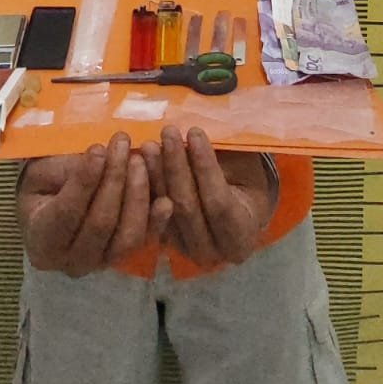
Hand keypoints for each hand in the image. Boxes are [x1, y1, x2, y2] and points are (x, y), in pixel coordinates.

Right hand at [16, 131, 172, 276]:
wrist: (53, 208)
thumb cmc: (46, 186)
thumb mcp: (43, 173)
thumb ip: (66, 171)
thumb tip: (100, 156)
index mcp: (43, 240)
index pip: (66, 212)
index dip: (84, 180)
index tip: (98, 148)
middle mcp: (71, 261)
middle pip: (101, 223)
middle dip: (114, 179)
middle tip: (122, 144)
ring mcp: (101, 263)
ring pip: (127, 236)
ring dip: (137, 194)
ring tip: (140, 160)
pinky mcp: (126, 257)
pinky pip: (145, 241)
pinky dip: (157, 220)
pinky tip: (165, 199)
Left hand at [142, 127, 271, 269]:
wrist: (236, 205)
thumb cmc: (245, 182)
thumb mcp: (245, 169)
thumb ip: (225, 157)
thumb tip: (198, 130)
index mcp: (239, 240)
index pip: (219, 203)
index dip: (206, 166)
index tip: (195, 132)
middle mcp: (211, 253)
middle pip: (187, 207)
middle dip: (176, 166)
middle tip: (168, 132)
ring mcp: (182, 249)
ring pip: (164, 210)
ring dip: (155, 173)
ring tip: (150, 143)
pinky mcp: (161, 239)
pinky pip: (148, 211)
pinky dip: (143, 184)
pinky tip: (137, 158)